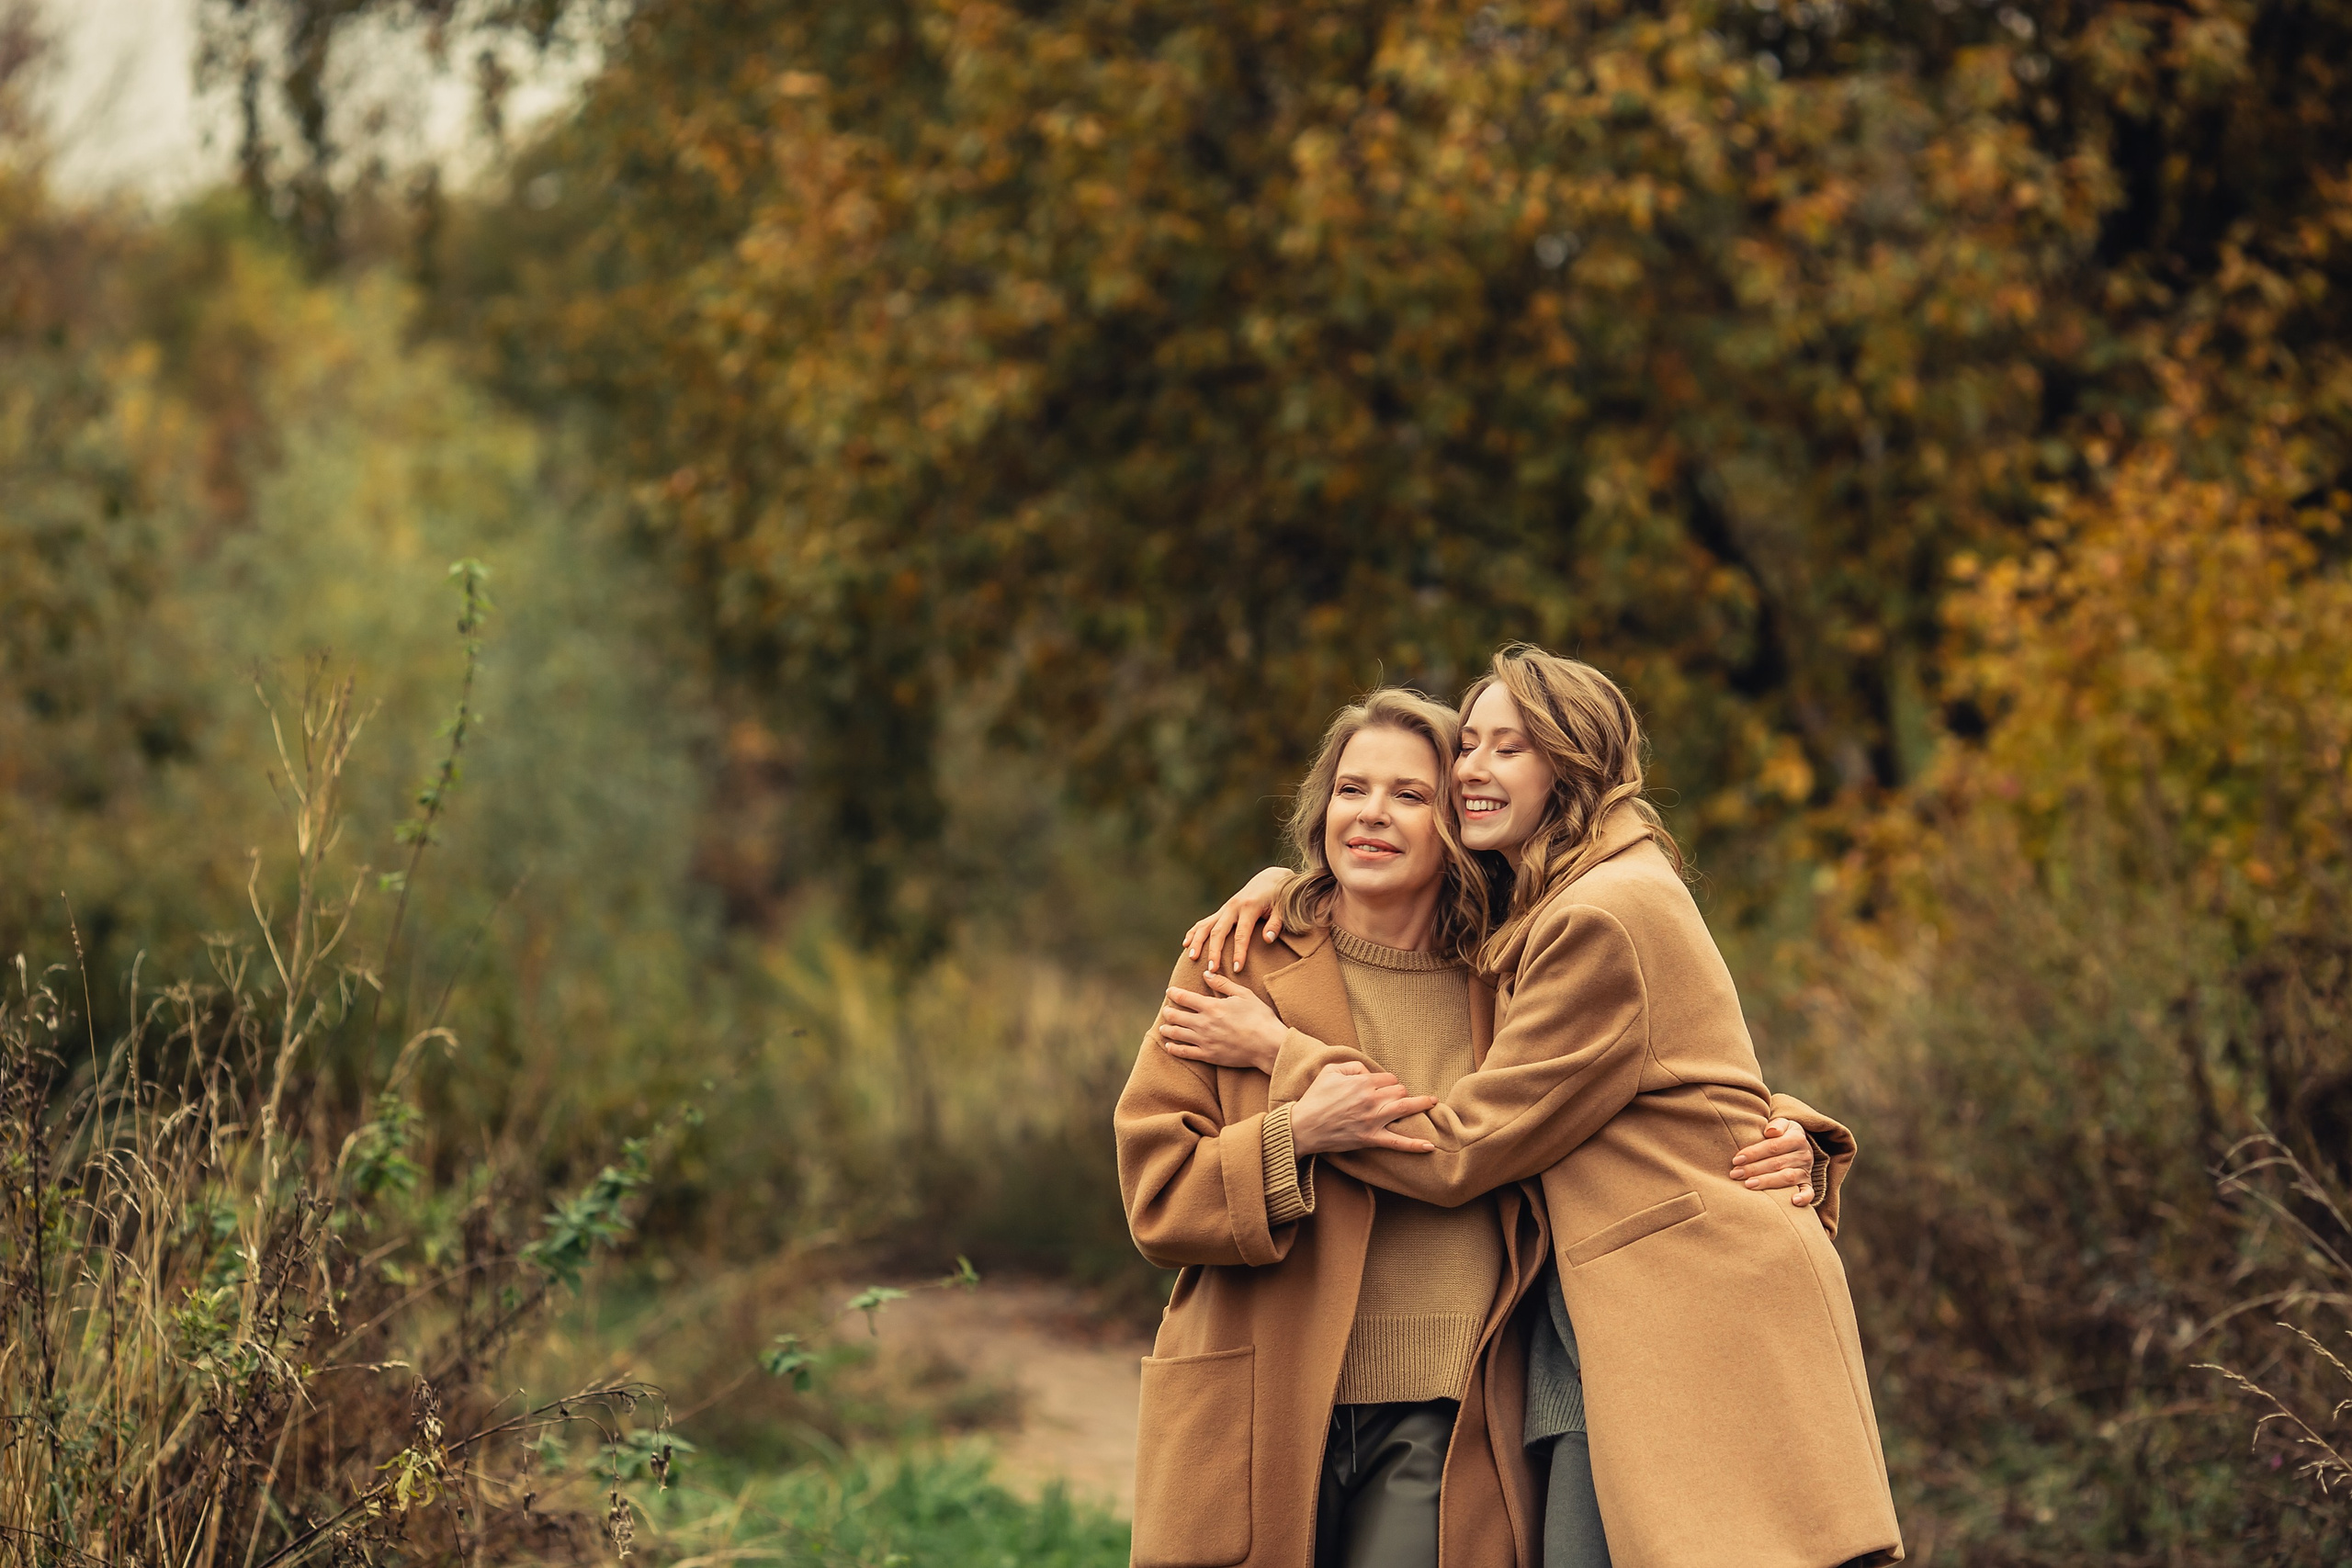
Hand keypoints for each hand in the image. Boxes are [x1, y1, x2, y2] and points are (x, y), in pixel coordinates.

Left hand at [1158, 972, 1289, 1073]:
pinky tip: (1168, 1046)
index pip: (1184, 997)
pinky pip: (1185, 1052)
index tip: (1170, 991)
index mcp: (1211, 1006)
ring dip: (1167, 1029)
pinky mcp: (1208, 1056)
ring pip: (1177, 1034)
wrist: (1268, 1045)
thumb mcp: (1243, 994)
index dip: (1174, 993)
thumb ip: (1223, 984)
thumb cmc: (1259, 1017)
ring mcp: (1204, 1041)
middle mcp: (1203, 1023)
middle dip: (1169, 1012)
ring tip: (1163, 1027)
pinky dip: (1173, 1048)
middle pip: (1177, 1016)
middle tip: (1166, 1010)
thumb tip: (1206, 974)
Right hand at [1181, 865, 1292, 973]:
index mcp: (1249, 907)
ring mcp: (1225, 909)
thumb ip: (1276, 924)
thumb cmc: (1279, 898)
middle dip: (1214, 951)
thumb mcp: (1283, 909)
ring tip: (1192, 958)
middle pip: (1219, 931)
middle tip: (1211, 970)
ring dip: (1198, 942)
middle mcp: (1233, 907)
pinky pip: (1204, 922)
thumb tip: (1267, 939)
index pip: (1242, 934)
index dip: (1239, 952)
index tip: (1237, 969)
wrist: (1270, 880)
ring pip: (1206, 926)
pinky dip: (1194, 932)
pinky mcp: (1221, 912)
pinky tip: (1186, 944)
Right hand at [1290, 1062, 1438, 1155]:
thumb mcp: (1329, 1072)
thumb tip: (1368, 1072)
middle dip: (1399, 1091)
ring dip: (1421, 1104)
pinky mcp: (1371, 1139)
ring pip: (1405, 1108)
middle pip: (1399, 1090)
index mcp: (1361, 1083)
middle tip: (1394, 1097)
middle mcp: (1371, 1100)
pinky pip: (1397, 1143)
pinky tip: (1430, 1146)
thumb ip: (1352, 1066)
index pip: (1388, 1078)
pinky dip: (1414, 1145)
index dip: (1387, 1081)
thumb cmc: (1315, 1099)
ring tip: (1432, 1102)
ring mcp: (1373, 1121)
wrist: (1303, 1127)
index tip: (1382, 1087)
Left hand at [1730, 1118, 1816, 1206]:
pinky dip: (1803, 1198)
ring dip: (1767, 1182)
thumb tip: (1770, 1132)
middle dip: (1753, 1169)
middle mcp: (1804, 1155)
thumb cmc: (1784, 1134)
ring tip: (1748, 1185)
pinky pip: (1809, 1192)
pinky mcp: (1808, 1184)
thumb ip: (1777, 1125)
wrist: (1801, 1144)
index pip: (1773, 1146)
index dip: (1754, 1153)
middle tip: (1735, 1174)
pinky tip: (1793, 1202)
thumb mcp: (1783, 1123)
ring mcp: (1806, 1171)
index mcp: (1797, 1138)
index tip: (1736, 1160)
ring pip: (1787, 1178)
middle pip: (1777, 1163)